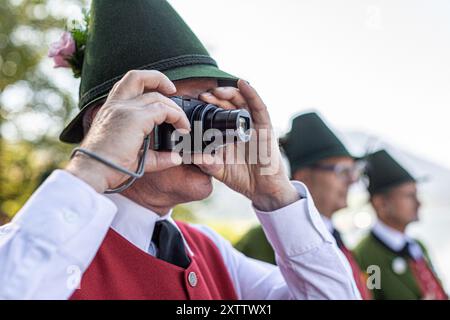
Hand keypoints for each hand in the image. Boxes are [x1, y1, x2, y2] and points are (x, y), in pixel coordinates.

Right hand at [66, 70, 189, 192]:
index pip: (128, 85)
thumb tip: (175, 158)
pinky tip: (182, 128)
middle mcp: (116, 104)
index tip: (164, 93)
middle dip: (160, 80)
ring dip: (174, 108)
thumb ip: (155, 156)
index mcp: (110, 110)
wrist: (94, 171)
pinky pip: (163, 110)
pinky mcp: (135, 118)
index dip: (147, 83)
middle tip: (174, 92)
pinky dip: (177, 117)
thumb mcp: (134, 157)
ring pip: (157, 96)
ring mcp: (125, 109)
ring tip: (183, 123)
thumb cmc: (107, 166)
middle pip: (138, 77)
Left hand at [195, 80, 299, 210]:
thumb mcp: (220, 170)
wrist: (263, 190)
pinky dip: (252, 94)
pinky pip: (259, 107)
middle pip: (229, 103)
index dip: (208, 106)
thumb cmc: (243, 178)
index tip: (194, 102)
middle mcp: (242, 126)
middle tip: (203, 96)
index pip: (219, 113)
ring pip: (243, 101)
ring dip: (230, 92)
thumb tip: (190, 157)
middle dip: (216, 97)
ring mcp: (254, 125)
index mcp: (230, 133)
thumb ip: (207, 163)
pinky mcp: (266, 127)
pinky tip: (243, 84)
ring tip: (217, 90)